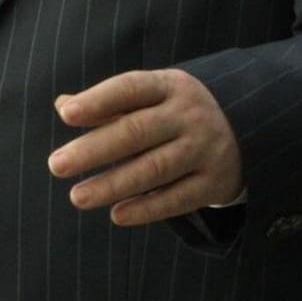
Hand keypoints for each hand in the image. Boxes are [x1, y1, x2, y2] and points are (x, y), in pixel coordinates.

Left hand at [47, 68, 242, 225]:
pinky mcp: (215, 182)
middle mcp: (189, 115)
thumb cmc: (175, 112)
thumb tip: (64, 105)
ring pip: (154, 169)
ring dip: (112, 185)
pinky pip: (176, 199)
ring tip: (77, 196)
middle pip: (136, 132)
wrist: (245, 131)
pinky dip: (146, 209)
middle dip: (93, 150)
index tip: (66, 115)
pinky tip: (117, 214)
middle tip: (56, 165)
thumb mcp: (150, 97)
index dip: (98, 100)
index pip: (130, 88)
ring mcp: (205, 148)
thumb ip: (107, 102)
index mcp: (169, 86)